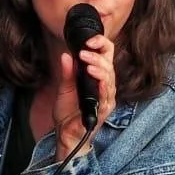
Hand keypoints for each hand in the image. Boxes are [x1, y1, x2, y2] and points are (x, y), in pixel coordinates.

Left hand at [53, 31, 117, 158]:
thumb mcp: (64, 88)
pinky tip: (98, 80)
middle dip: (97, 56)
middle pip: (109, 65)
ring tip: (88, 64)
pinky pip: (107, 97)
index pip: (106, 55)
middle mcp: (105, 86)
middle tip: (83, 53)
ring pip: (110, 79)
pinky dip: (103, 87)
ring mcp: (106, 98)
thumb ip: (67, 72)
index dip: (101, 44)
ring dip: (100, 69)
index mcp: (98, 77)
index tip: (89, 40)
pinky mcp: (104, 111)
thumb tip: (66, 54)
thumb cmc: (68, 112)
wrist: (65, 134)